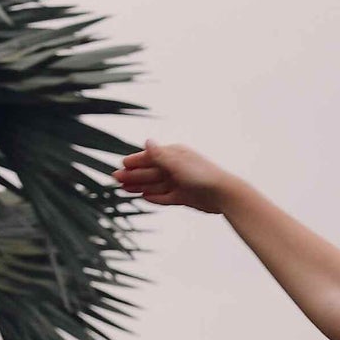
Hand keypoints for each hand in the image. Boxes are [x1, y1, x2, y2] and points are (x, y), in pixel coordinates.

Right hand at [112, 140, 232, 212]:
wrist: (223, 194)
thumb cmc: (202, 175)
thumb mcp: (178, 164)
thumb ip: (160, 155)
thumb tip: (147, 141)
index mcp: (175, 155)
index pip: (151, 157)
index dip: (136, 161)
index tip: (121, 164)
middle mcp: (176, 168)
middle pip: (150, 172)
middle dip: (133, 174)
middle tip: (115, 178)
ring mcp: (180, 183)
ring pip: (155, 185)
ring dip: (139, 186)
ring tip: (124, 189)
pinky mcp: (184, 197)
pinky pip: (165, 197)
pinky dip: (155, 197)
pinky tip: (144, 197)